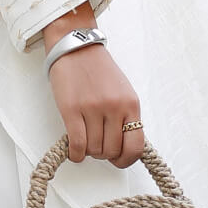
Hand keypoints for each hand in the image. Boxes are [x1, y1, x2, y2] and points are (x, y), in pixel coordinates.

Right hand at [46, 38, 144, 167]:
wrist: (76, 48)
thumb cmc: (98, 69)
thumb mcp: (123, 91)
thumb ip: (126, 116)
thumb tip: (124, 145)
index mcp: (130, 103)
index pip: (136, 146)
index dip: (126, 159)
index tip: (119, 159)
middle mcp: (114, 107)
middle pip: (112, 150)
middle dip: (104, 154)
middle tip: (98, 146)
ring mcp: (93, 108)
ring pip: (94, 150)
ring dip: (89, 152)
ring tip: (85, 141)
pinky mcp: (71, 109)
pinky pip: (77, 144)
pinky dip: (76, 154)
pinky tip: (75, 150)